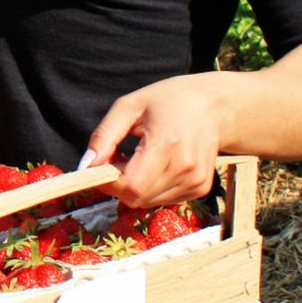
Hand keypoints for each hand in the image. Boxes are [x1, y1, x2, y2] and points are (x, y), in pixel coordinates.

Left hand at [83, 73, 225, 207]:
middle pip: (136, 198)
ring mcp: (195, 181)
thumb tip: (86, 165)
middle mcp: (184, 168)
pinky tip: (158, 165)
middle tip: (119, 159)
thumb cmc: (170, 100)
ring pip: (148, 202)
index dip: (107, 182)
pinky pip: (163, 199)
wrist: (215, 106)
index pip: (129, 186)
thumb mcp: (130, 106)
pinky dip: (152, 188)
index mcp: (166, 145)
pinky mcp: (201, 188)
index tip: (99, 167)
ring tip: (141, 158)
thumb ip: (104, 136)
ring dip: (135, 187)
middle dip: (118, 184)